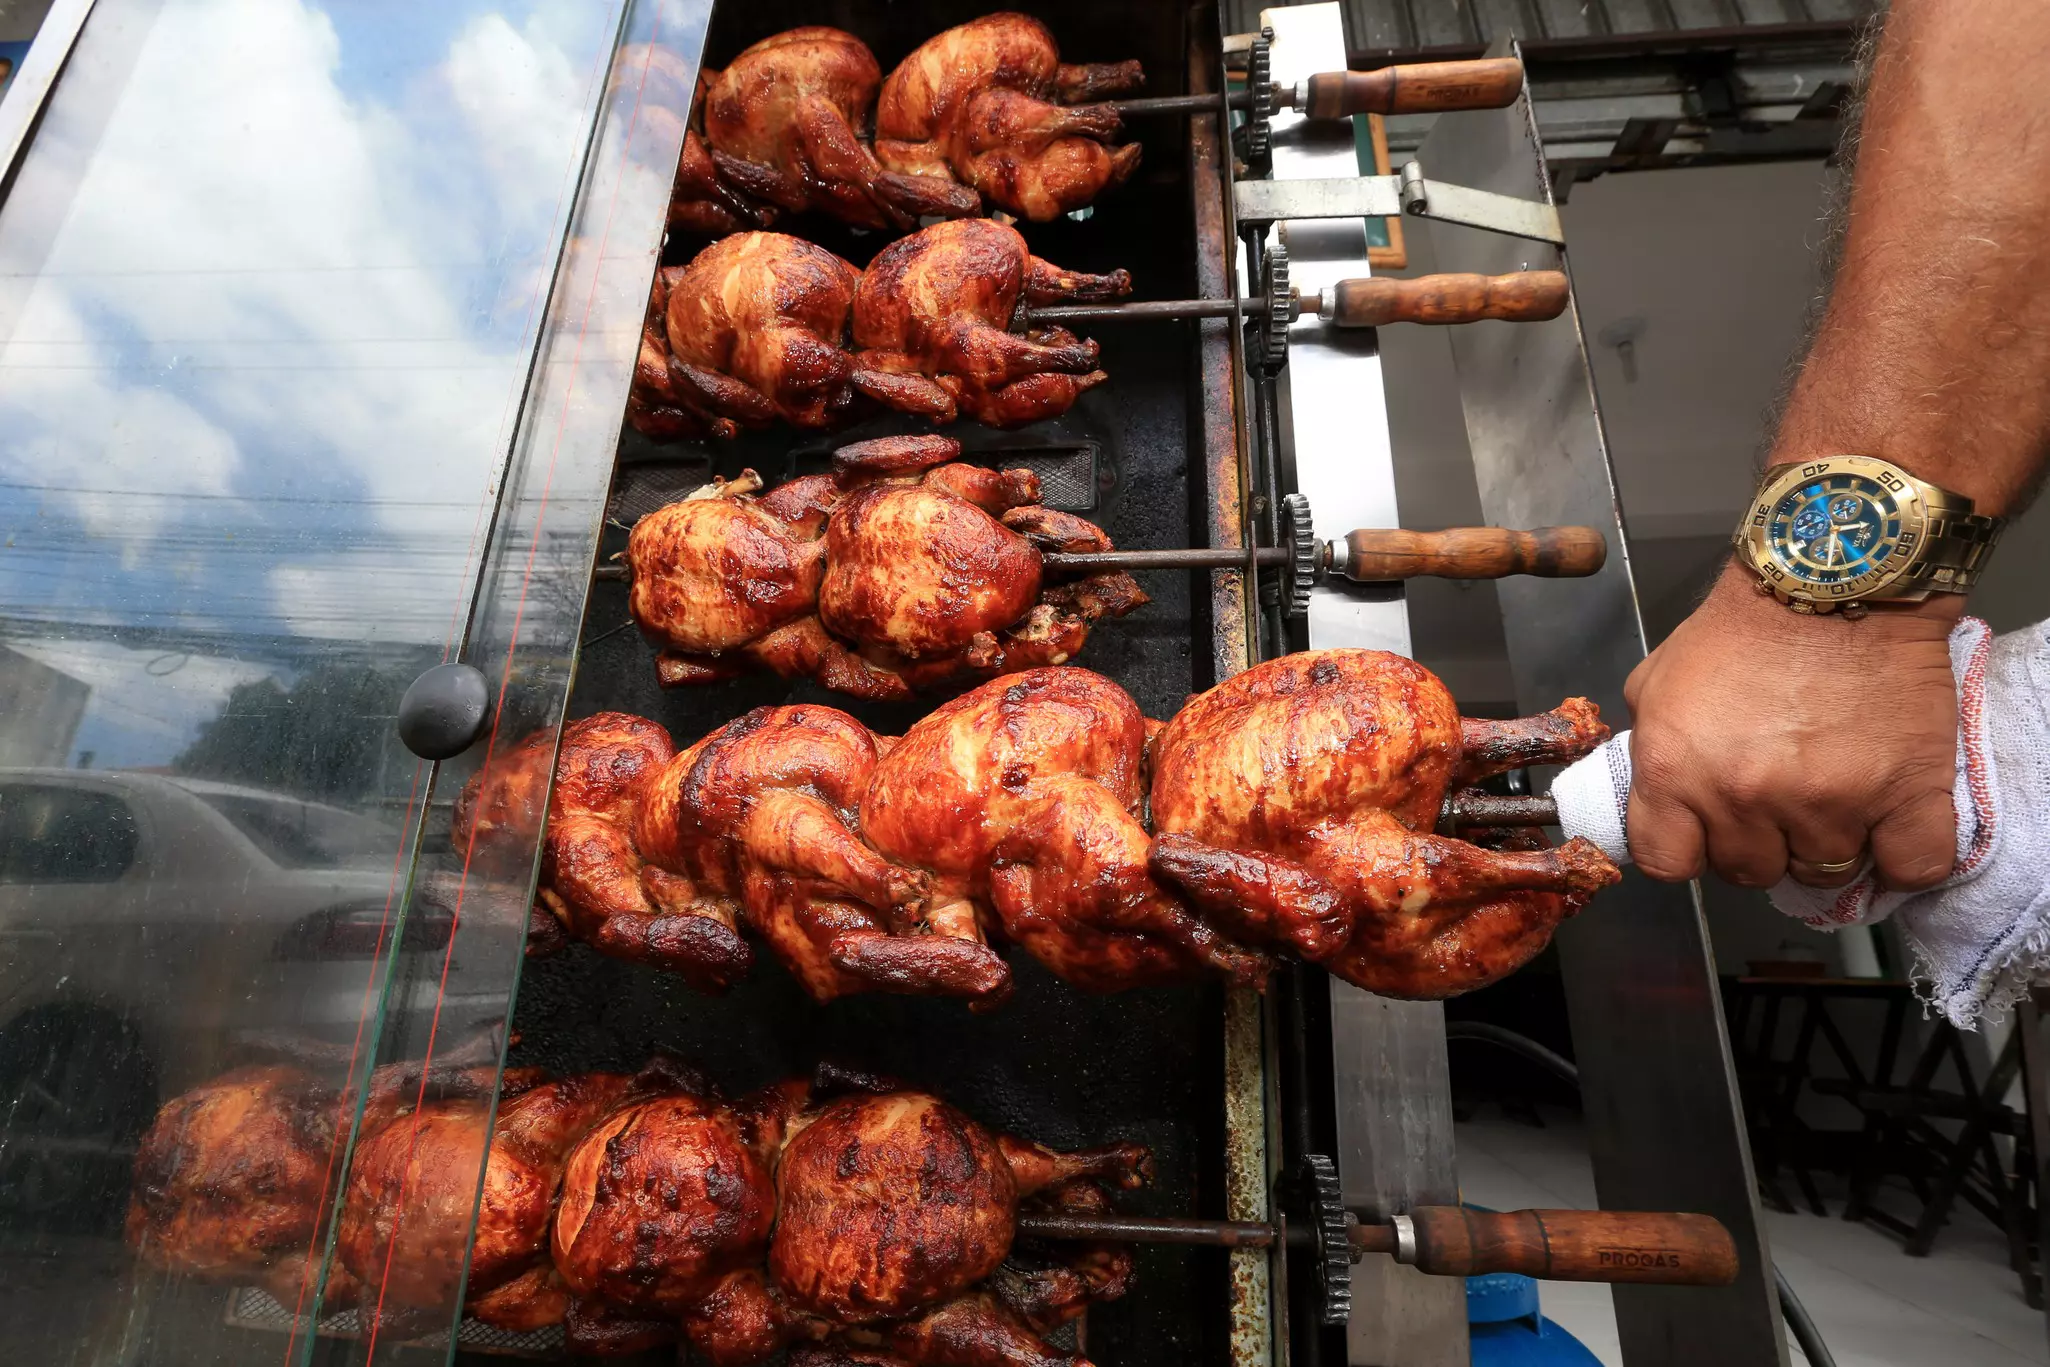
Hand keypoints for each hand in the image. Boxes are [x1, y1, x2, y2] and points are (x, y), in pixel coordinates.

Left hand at [1622, 563, 1960, 890]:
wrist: (1836, 582)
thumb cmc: (1742, 628)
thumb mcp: (1658, 680)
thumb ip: (1650, 747)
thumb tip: (1658, 796)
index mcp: (1674, 772)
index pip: (1667, 863)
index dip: (1688, 849)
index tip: (1707, 830)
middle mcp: (1744, 796)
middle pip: (1749, 871)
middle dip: (1760, 841)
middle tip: (1778, 796)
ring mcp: (1827, 801)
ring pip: (1825, 871)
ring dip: (1828, 842)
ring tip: (1832, 792)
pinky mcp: (1905, 794)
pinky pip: (1910, 868)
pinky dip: (1901, 860)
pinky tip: (1887, 829)